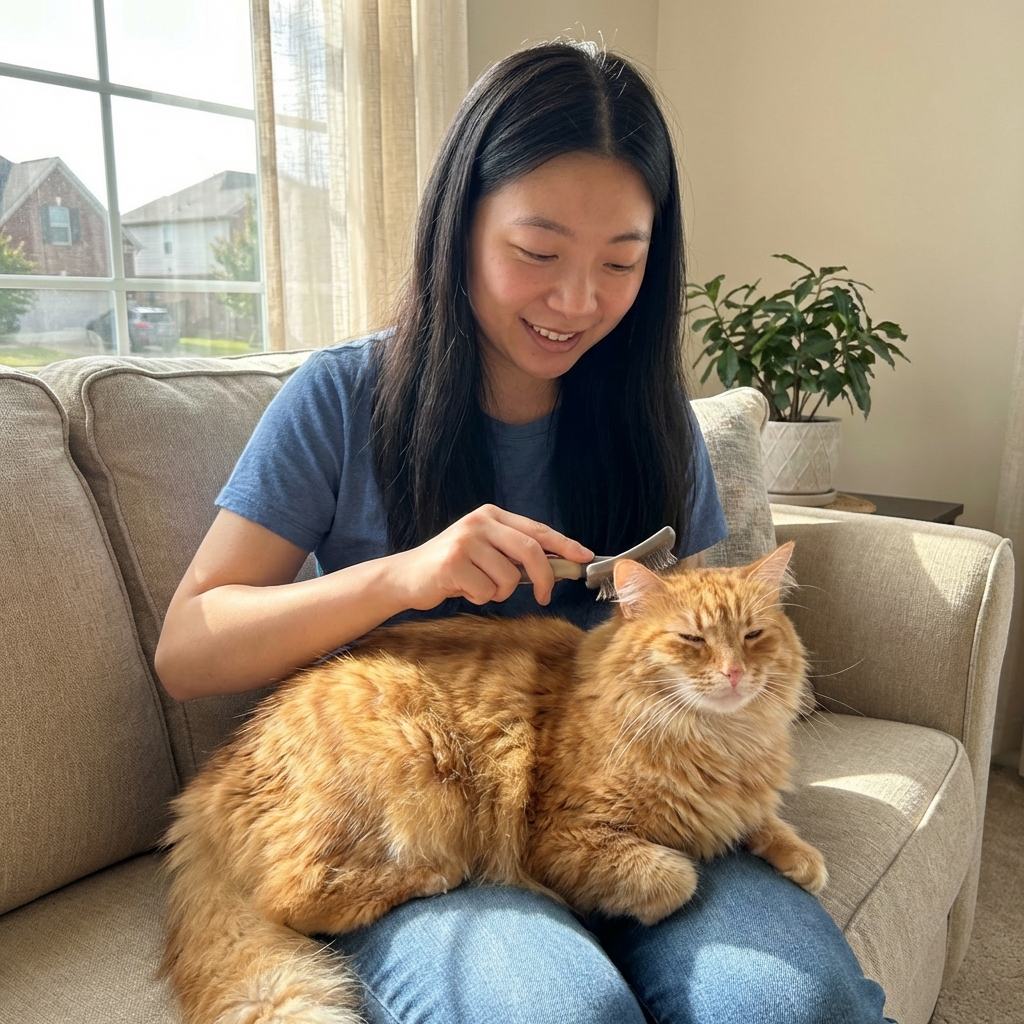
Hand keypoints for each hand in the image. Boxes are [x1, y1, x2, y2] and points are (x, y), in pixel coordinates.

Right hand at [388, 504, 593, 609]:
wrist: (407, 576)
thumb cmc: (453, 567)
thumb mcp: (485, 551)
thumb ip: (515, 553)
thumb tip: (560, 565)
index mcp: (491, 515)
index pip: (537, 530)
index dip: (564, 544)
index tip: (584, 557)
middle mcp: (479, 522)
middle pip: (530, 550)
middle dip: (545, 577)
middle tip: (545, 596)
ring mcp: (465, 541)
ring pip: (509, 578)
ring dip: (500, 592)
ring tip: (478, 586)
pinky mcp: (453, 563)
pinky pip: (487, 591)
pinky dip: (479, 598)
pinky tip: (462, 589)